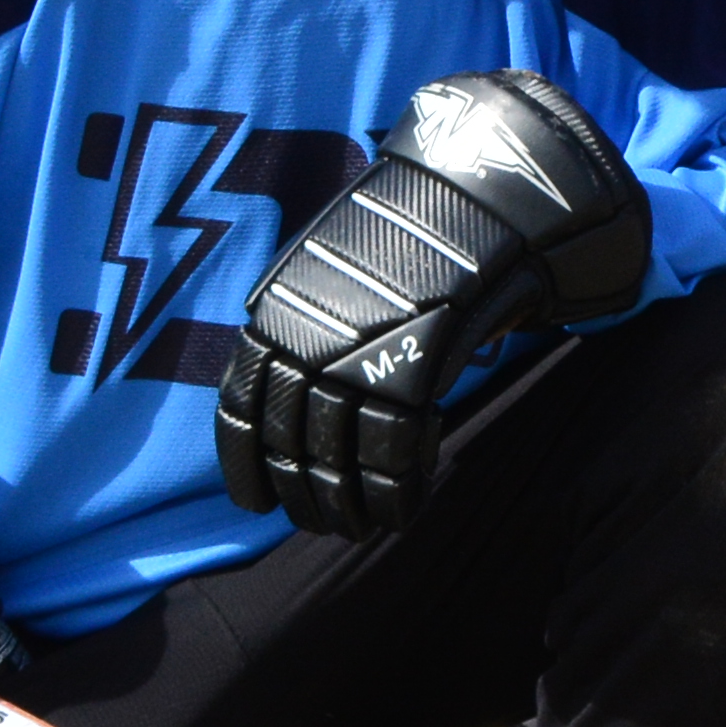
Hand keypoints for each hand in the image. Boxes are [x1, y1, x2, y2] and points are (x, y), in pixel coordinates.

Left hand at [219, 73, 651, 537]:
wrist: (484, 201)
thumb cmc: (414, 233)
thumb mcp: (333, 266)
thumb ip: (306, 324)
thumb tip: (287, 386)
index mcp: (279, 315)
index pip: (241, 409)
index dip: (246, 466)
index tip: (256, 503)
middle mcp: (307, 339)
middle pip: (292, 442)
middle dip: (305, 495)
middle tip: (323, 524)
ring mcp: (359, 355)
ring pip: (342, 456)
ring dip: (351, 504)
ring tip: (363, 526)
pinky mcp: (413, 370)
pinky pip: (397, 451)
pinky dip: (401, 488)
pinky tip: (411, 502)